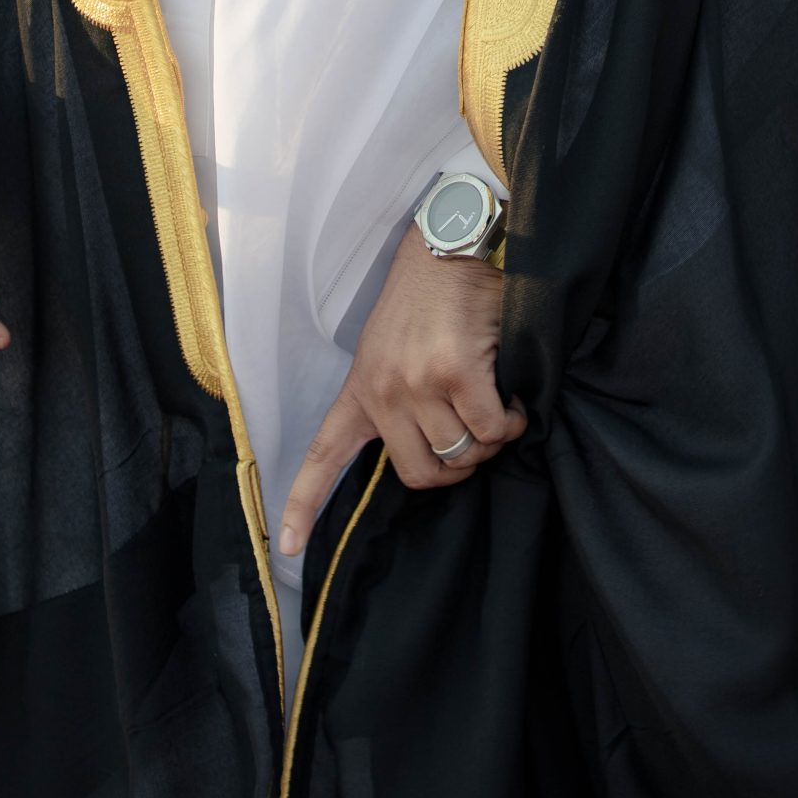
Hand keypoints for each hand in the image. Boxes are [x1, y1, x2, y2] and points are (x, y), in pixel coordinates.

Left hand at [279, 224, 523, 557]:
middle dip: (459, 465)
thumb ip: (399, 399)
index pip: (323, 456)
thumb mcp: (387, 351)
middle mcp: (383, 392)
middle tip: (476, 435)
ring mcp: (417, 383)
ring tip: (497, 407)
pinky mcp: (456, 372)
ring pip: (464, 453)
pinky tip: (513, 399)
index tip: (284, 548)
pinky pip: (492, 429)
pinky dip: (512, 422)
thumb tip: (442, 452)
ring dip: (491, 440)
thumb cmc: (425, 302)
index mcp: (361, 390)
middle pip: (423, 474)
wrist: (445, 248)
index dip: (302, 506)